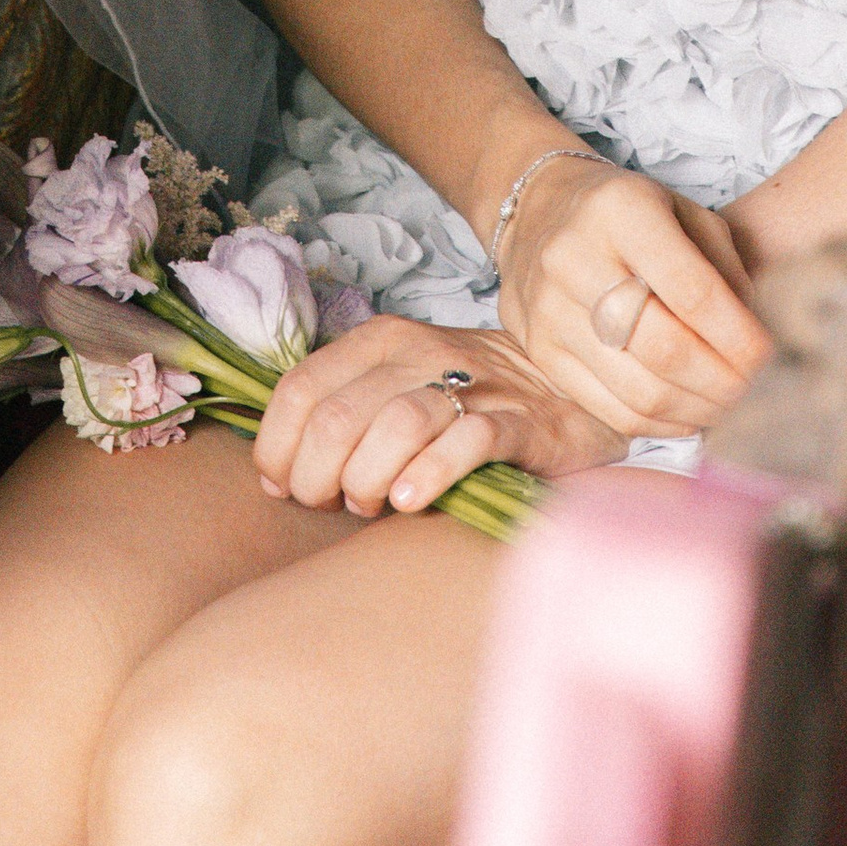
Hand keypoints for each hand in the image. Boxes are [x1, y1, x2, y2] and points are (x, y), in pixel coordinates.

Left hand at [254, 314, 622, 516]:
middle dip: (318, 476)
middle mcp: (421, 354)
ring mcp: (475, 385)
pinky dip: (429, 474)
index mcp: (381, 340)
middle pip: (339, 417)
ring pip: (396, 426)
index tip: (283, 487)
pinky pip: (466, 443)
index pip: (300, 388)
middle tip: (333, 504)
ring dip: (367, 479)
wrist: (568, 388)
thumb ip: (342, 414)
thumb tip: (281, 473)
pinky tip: (411, 502)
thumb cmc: (466, 400)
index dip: (278, 447)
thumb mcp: (396, 386)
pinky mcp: (520, 423)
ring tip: (372, 505)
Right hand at [498, 154, 770, 442]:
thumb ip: (725, 269)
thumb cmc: (628, 212)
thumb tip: (755, 341)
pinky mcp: (540, 353)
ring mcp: (550, 312)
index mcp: (621, 210)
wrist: (537, 211)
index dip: (740, 336)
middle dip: (725, 382)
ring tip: (731, 406)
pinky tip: (690, 412)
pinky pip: (612, 411)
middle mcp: (575, 259)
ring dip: (698, 410)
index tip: (771, 357)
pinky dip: (663, 423)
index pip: (692, 291)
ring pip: (640, 391)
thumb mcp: (684, 212)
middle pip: (666, 350)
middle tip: (759, 391)